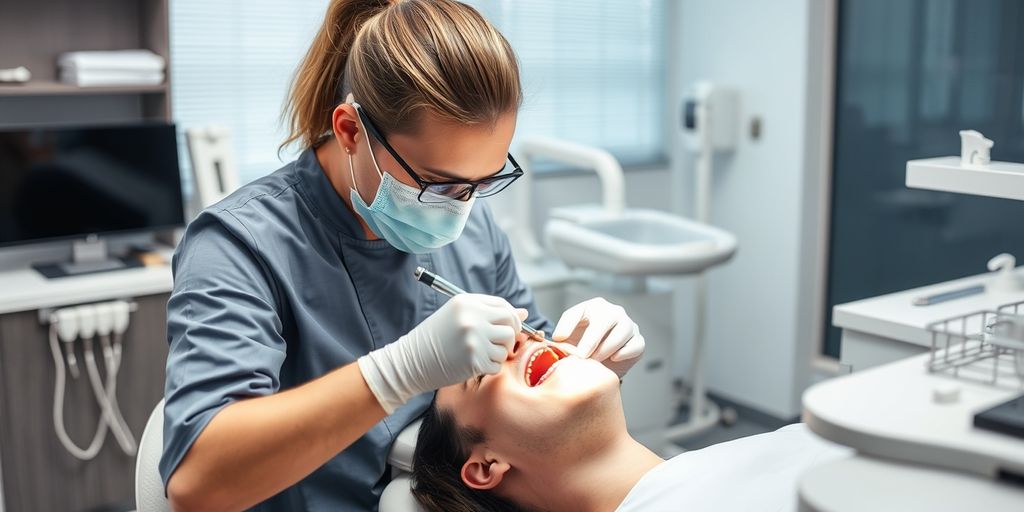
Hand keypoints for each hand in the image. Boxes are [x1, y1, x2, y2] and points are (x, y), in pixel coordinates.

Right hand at [358, 294, 524, 412]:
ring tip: (480, 354)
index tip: (507, 327)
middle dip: (510, 334)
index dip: (510, 318)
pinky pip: (497, 364)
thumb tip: (523, 313)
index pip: (503, 306)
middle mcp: (472, 318)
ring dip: (498, 353)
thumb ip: (489, 312)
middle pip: (510, 323)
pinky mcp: (474, 360)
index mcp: (467, 302)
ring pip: (506, 346)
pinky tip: (474, 364)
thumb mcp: (458, 317)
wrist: (411, 361)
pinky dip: (490, 367)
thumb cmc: (435, 338)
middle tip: (499, 343)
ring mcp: (474, 339)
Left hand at [551, 297, 644, 378]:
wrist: (602, 361)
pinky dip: (625, 352)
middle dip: (591, 340)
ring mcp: (628, 325)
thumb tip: (555, 340)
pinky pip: (636, 344)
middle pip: (605, 319)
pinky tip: (613, 358)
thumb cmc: (584, 345)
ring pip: (622, 332)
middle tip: (582, 356)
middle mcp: (612, 312)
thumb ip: (560, 339)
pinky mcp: (638, 340)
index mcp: (592, 308)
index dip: (567, 325)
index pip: (577, 312)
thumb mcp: (569, 340)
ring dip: (607, 348)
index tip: (559, 339)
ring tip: (595, 361)